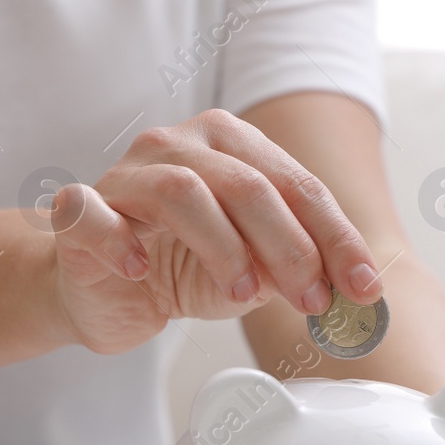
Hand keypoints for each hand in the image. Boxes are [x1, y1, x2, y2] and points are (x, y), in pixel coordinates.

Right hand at [47, 109, 381, 353]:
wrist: (98, 290)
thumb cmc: (174, 269)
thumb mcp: (247, 275)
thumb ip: (287, 272)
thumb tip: (340, 288)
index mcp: (229, 145)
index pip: (297, 185)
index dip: (336, 238)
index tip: (365, 287)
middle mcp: (178, 146)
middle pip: (247, 184)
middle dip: (291, 246)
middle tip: (312, 298)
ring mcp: (125, 174)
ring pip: (184, 191)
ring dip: (224, 247)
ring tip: (242, 295)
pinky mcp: (79, 210)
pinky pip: (94, 213)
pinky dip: (120, 240)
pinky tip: (138, 268)